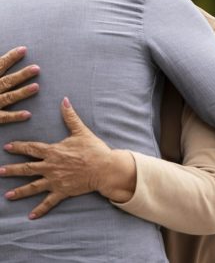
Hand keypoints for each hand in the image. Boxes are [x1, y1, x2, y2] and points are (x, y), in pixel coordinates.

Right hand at [0, 46, 39, 123]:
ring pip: (7, 98)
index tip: (23, 49)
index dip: (10, 57)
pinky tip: (28, 114)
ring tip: (36, 87)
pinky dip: (15, 116)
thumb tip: (3, 60)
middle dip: (22, 75)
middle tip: (36, 68)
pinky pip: (3, 117)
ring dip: (22, 93)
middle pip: (6, 81)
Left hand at [1, 97, 135, 218]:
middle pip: (27, 168)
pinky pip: (48, 202)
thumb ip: (70, 116)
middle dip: (12, 170)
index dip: (19, 147)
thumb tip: (64, 100)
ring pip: (33, 187)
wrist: (104, 168)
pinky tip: (31, 216)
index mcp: (54, 151)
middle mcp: (51, 167)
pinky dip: (40, 209)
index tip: (7, 146)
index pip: (32, 148)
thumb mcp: (81, 131)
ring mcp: (55, 181)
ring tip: (7, 195)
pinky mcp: (62, 191)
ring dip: (19, 191)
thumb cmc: (93, 149)